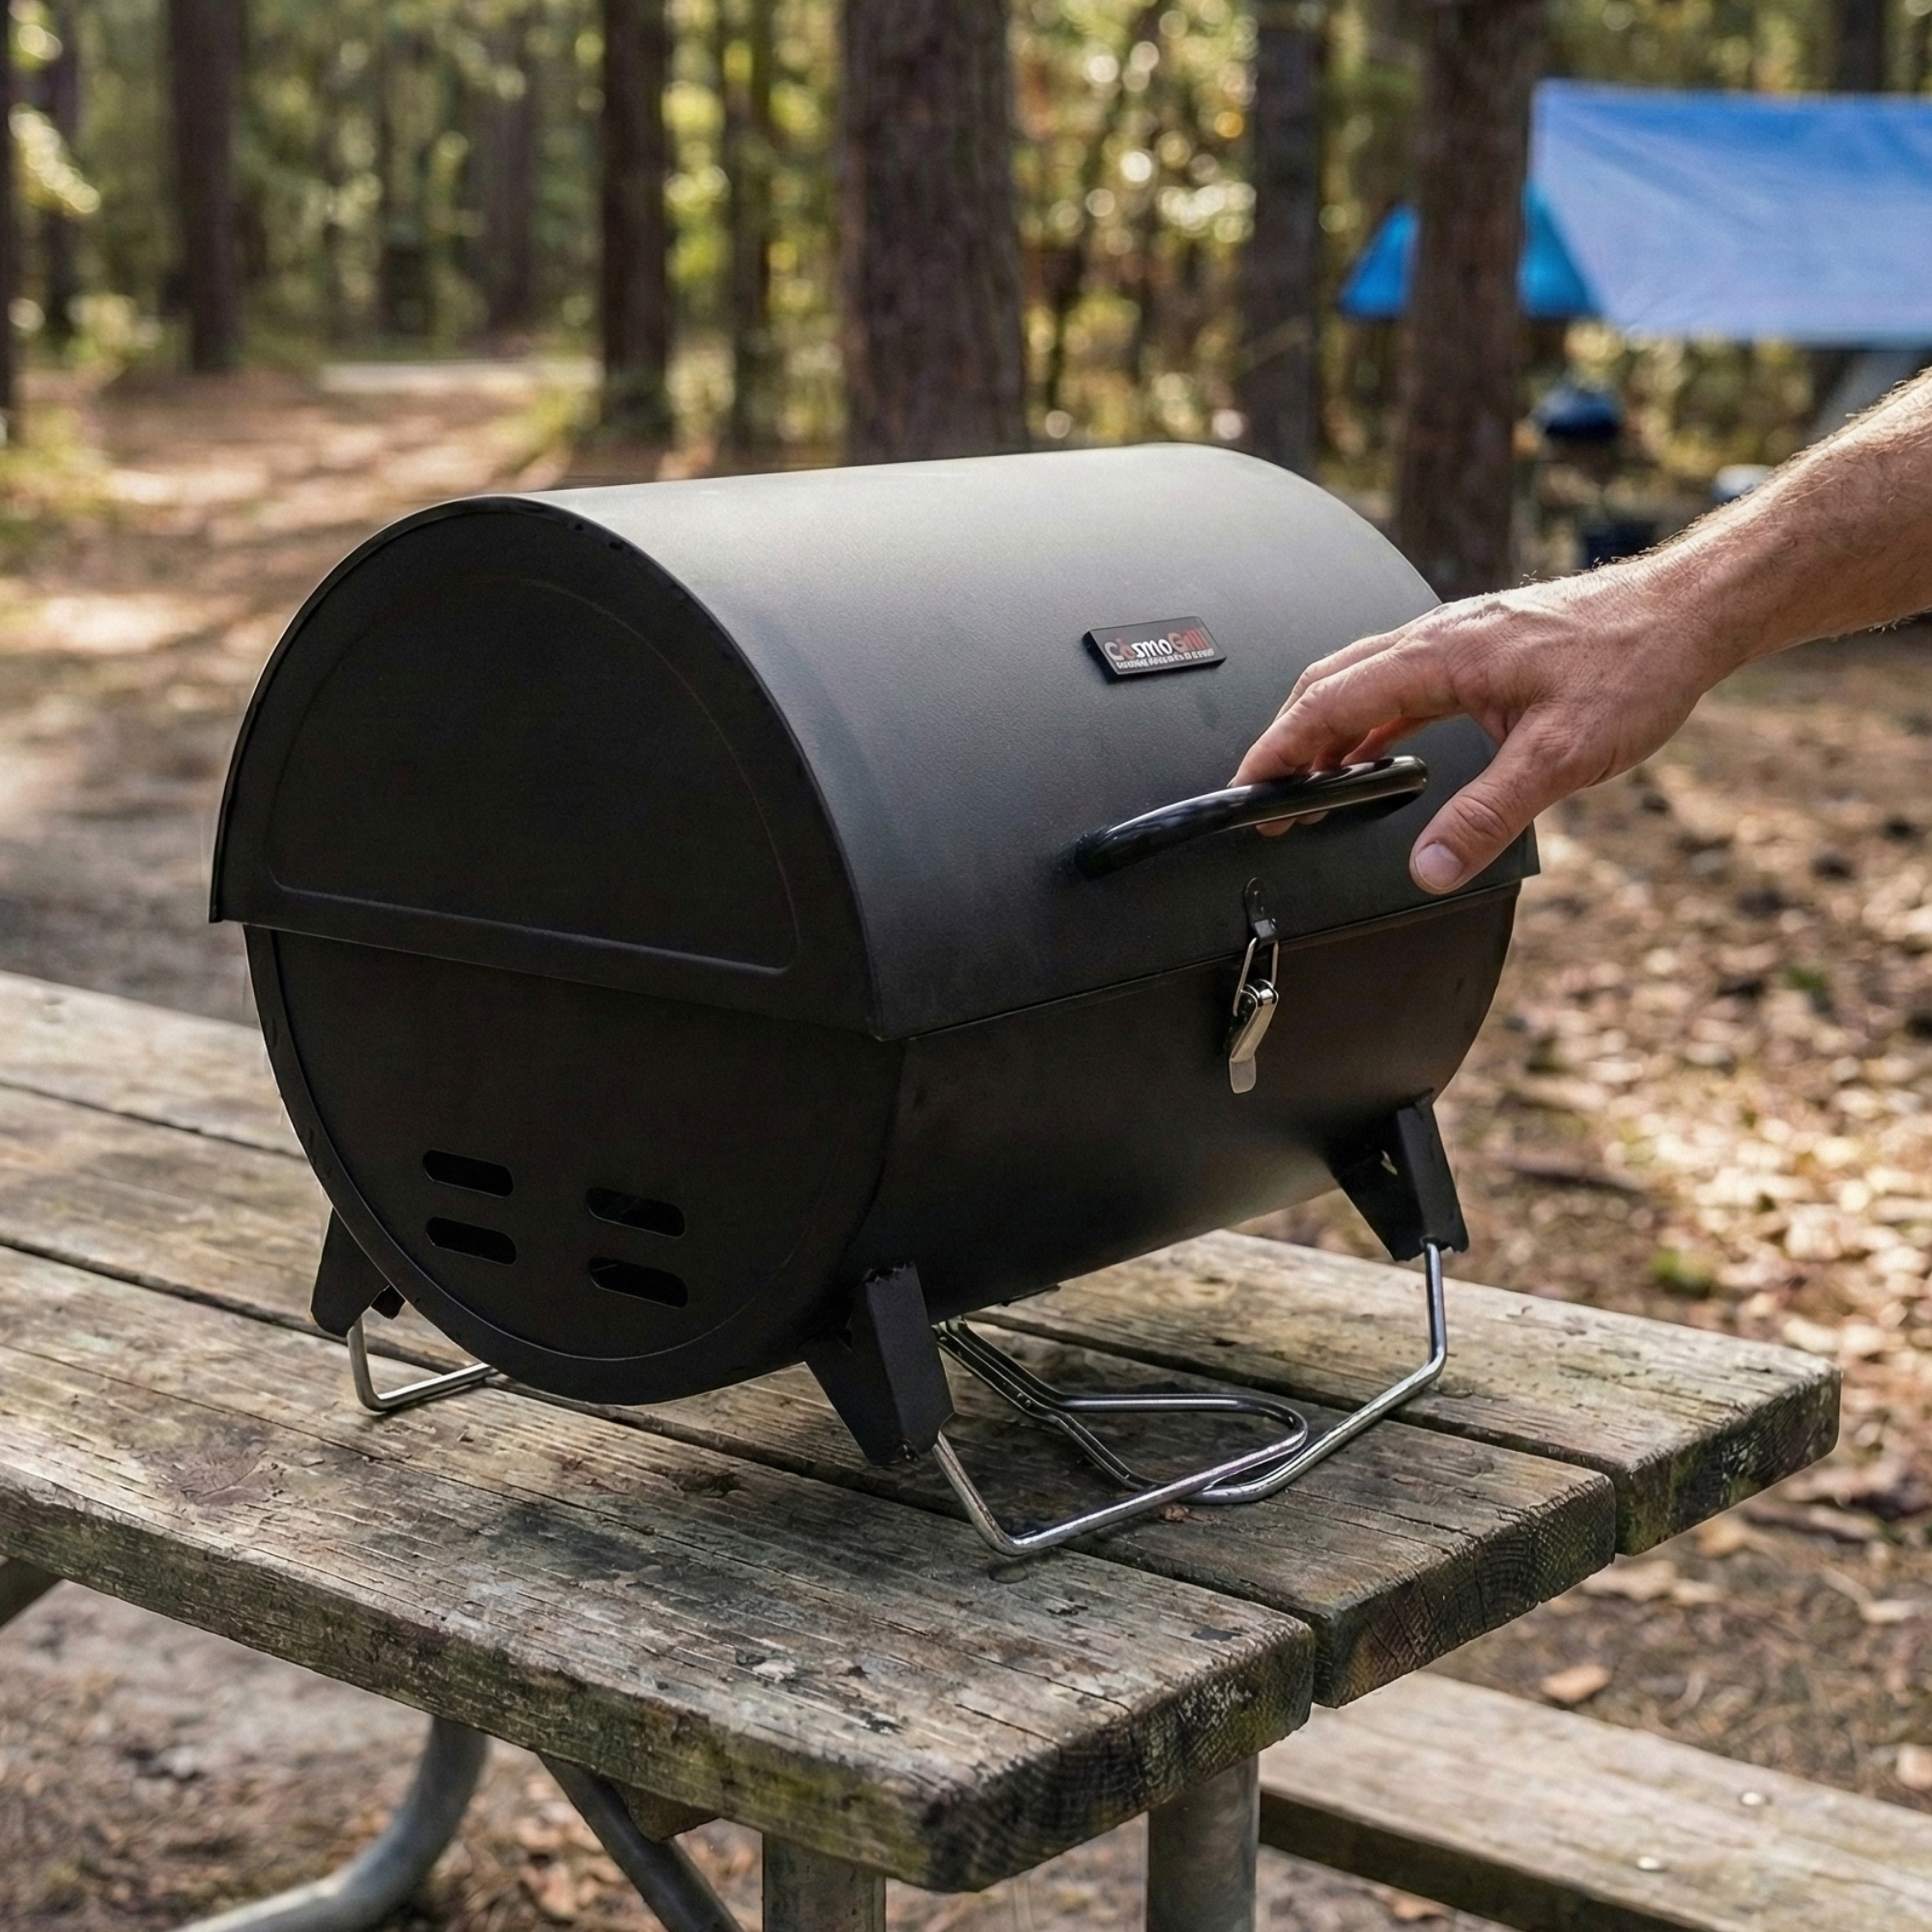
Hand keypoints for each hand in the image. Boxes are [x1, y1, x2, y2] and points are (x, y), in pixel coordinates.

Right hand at [1232, 562, 1735, 892]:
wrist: (1688, 611)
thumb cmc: (1635, 664)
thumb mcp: (1560, 757)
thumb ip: (1487, 816)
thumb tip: (1429, 868)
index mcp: (1439, 655)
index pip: (1327, 703)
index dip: (1277, 749)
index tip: (1246, 789)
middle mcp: (1437, 637)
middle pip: (1327, 684)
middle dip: (1285, 740)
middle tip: (1263, 796)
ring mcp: (1456, 639)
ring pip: (1360, 679)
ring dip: (1324, 729)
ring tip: (1307, 783)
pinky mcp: (1478, 649)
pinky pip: (1398, 683)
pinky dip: (1366, 720)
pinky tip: (1373, 754)